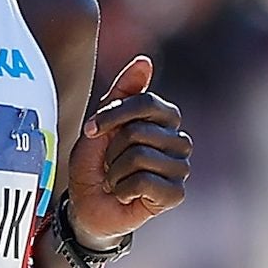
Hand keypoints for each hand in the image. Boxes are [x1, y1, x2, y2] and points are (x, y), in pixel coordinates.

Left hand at [65, 56, 190, 245]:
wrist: (87, 207)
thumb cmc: (95, 164)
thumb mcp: (101, 124)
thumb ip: (122, 93)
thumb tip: (144, 61)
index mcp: (164, 119)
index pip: (146, 102)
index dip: (113, 114)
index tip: (91, 129)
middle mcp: (178, 141)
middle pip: (139, 130)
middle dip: (112, 148)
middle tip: (109, 163)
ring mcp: (180, 168)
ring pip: (140, 156)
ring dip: (115, 171)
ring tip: (117, 180)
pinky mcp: (176, 194)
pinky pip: (145, 182)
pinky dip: (124, 190)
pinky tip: (126, 195)